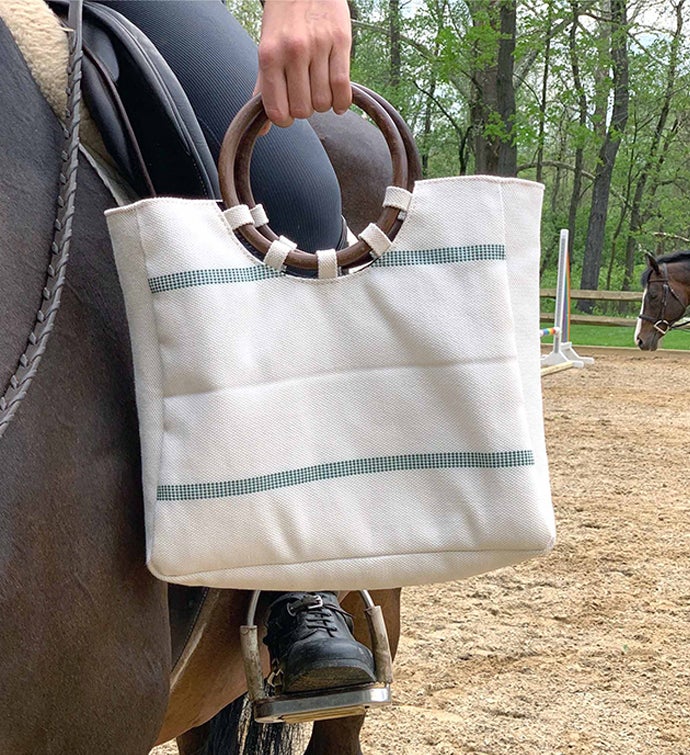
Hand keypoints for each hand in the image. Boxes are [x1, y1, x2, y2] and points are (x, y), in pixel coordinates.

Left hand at [255, 0, 351, 128]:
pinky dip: (342, 102)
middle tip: (306, 96)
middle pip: (303, 110)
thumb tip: (261, 131)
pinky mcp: (341, 41)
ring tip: (320, 91)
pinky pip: (343, 87)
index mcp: (269, 56)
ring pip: (323, 102)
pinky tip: (339, 101)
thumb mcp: (267, 52)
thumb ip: (264, 90)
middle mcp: (293, 51)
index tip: (289, 112)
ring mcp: (318, 46)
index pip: (278, 111)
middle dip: (306, 109)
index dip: (285, 119)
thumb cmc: (284, 22)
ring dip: (324, 104)